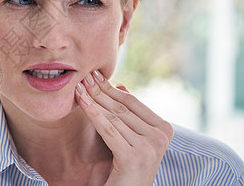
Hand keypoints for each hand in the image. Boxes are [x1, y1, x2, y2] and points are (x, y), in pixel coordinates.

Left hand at [75, 70, 173, 185]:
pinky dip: (92, 113)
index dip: (111, 88)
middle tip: (84, 77)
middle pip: (122, 108)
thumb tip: (120, 85)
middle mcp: (160, 138)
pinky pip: (107, 129)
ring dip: (93, 99)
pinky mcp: (132, 158)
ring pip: (113, 117)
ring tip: (78, 87)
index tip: (95, 75)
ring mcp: (148, 148)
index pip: (133, 102)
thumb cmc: (128, 168)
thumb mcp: (132, 138)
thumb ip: (130, 114)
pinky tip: (81, 102)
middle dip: (99, 91)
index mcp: (165, 129)